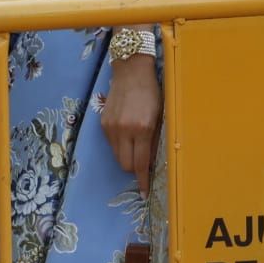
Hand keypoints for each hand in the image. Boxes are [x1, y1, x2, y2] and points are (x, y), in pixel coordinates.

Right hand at [100, 54, 161, 193]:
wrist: (131, 70)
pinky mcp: (103, 124)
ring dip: (127, 156)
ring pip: (117, 156)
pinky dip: (120, 144)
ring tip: (136, 144)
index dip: (143, 180)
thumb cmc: (151, 91)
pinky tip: (127, 132)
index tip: (145, 192)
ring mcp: (111, 127)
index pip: (140, 163)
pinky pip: (112, 144)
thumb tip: (150, 162)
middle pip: (125, 165)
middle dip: (134, 169)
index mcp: (142, 128)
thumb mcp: (160, 115)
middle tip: (143, 163)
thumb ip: (155, 140)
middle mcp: (124, 130)